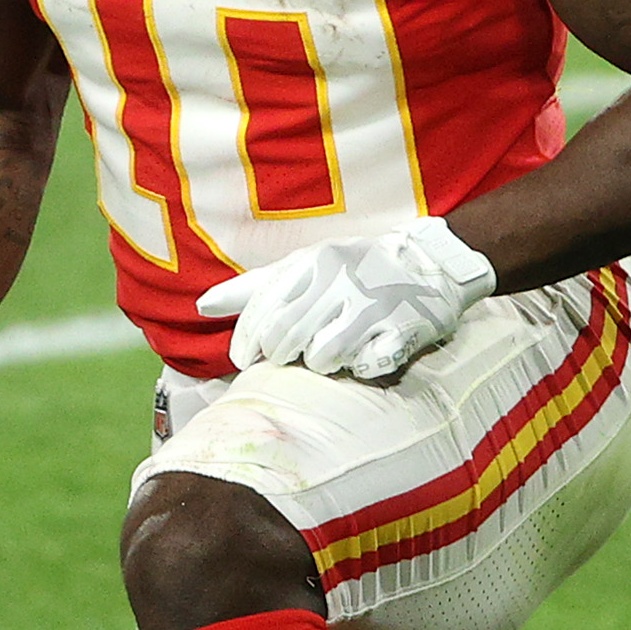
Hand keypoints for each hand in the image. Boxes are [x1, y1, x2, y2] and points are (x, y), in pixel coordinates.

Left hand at [197, 217, 495, 380]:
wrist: (428, 261)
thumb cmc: (351, 270)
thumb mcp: (301, 267)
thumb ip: (254, 288)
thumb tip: (202, 306)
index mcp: (310, 264)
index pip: (263, 313)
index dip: (247, 344)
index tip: (245, 360)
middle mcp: (340, 281)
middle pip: (288, 338)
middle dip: (280, 356)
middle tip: (289, 359)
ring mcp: (374, 304)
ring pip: (324, 356)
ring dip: (320, 364)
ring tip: (328, 355)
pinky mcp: (406, 328)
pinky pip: (369, 364)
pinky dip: (361, 368)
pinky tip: (364, 357)